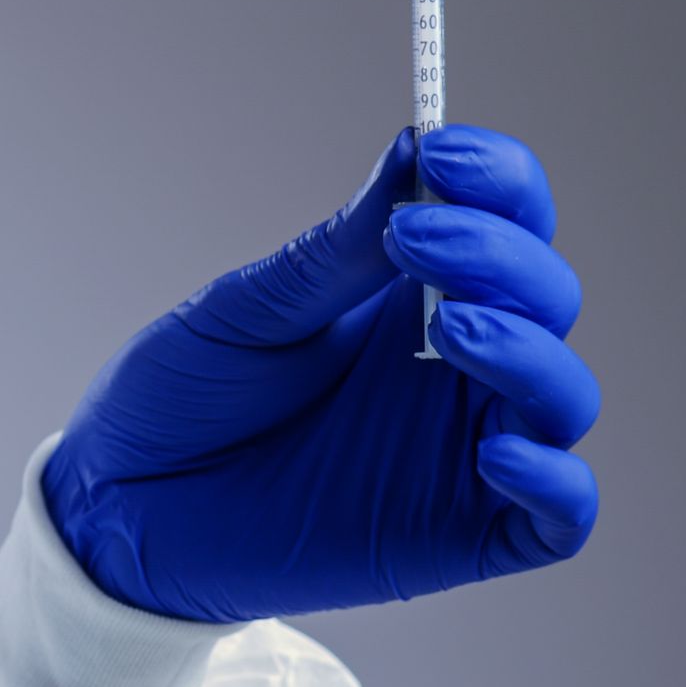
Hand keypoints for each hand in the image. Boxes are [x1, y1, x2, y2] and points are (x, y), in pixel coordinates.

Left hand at [41, 127, 600, 622]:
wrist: (122, 509)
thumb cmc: (182, 399)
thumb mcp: (247, 311)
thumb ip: (334, 253)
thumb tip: (413, 152)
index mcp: (416, 295)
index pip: (506, 223)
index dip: (498, 181)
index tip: (443, 150)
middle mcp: (460, 367)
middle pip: (546, 297)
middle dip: (499, 256)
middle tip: (413, 236)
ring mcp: (468, 451)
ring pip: (563, 397)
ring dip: (528, 352)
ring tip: (449, 323)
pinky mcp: (464, 535)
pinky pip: (559, 515)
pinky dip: (553, 480)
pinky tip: (497, 452)